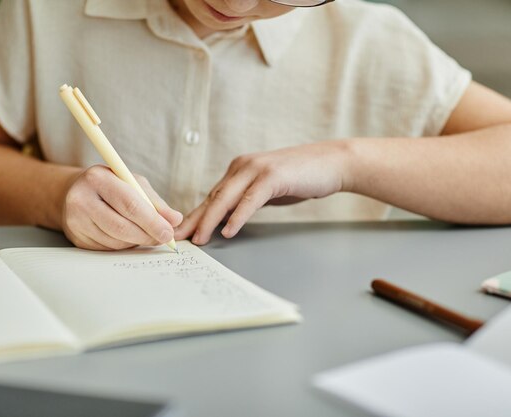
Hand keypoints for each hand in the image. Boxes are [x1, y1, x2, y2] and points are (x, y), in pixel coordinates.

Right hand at [61, 165, 182, 249]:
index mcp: (98, 178)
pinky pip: (108, 249)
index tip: (169, 232)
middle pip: (122, 227)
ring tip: (145, 233)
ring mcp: (76, 221)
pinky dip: (124, 246)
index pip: (130, 205)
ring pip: (116, 241)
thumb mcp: (134, 184)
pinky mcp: (77, 238)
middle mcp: (82, 199)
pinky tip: (128, 236)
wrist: (76, 192)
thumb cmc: (112, 186)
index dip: (152, 222)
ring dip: (137, 242)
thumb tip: (175, 220)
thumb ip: (155, 202)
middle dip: (148, 236)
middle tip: (164, 239)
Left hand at [175, 141, 349, 244]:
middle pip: (213, 198)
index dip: (195, 216)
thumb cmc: (300, 178)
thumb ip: (246, 200)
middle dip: (194, 220)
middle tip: (179, 239)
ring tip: (199, 240)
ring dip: (210, 221)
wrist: (332, 163)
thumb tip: (226, 219)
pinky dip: (237, 216)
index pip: (212, 197)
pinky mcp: (272, 176)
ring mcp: (256, 169)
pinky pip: (249, 200)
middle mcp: (242, 166)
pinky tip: (229, 231)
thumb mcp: (267, 190)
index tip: (180, 233)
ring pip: (226, 198)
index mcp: (239, 169)